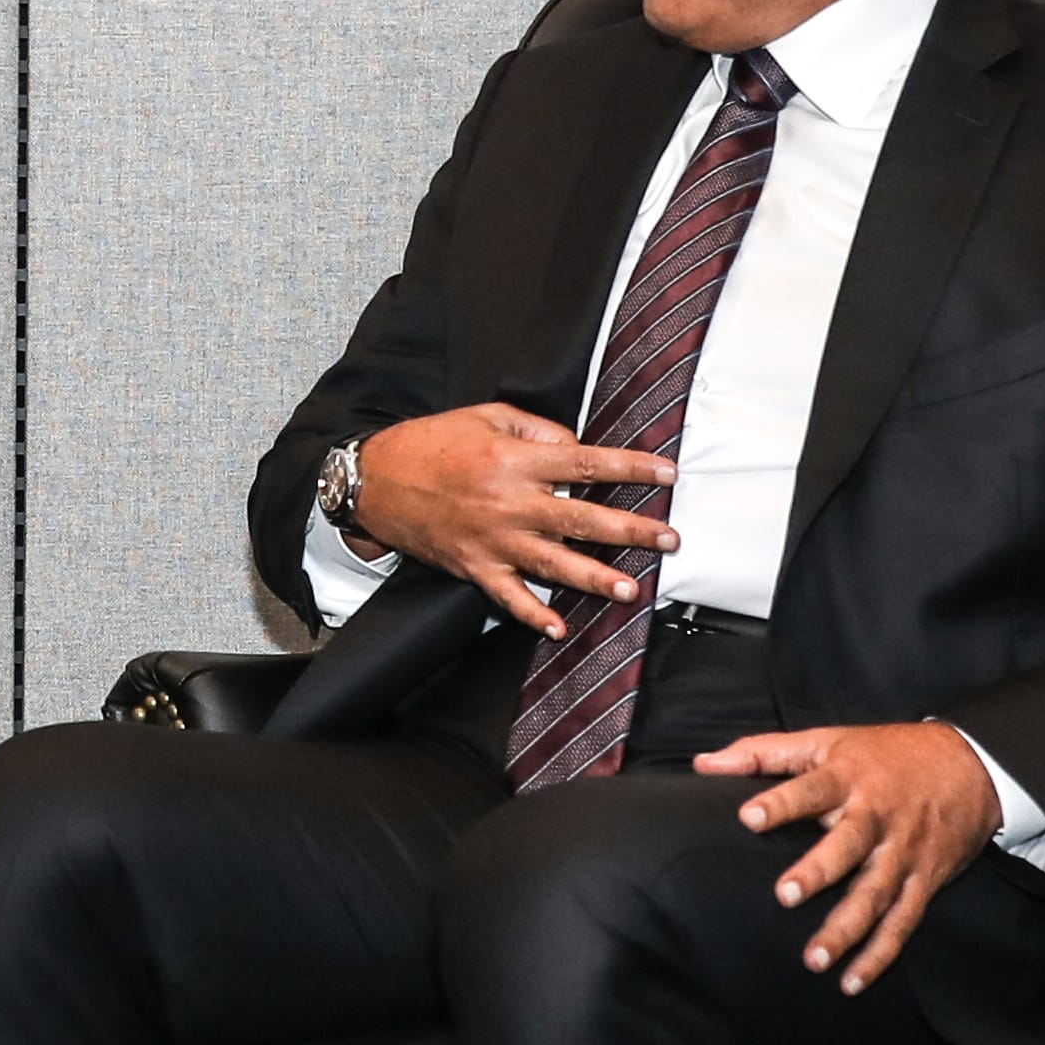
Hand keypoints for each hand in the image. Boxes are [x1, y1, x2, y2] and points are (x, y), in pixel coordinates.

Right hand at [343, 404, 679, 639]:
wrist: (376, 479)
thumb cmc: (431, 444)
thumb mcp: (487, 417)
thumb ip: (538, 429)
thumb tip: (578, 448)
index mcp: (516, 460)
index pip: (587, 463)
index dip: (632, 467)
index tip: (667, 474)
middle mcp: (510, 502)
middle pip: (582, 518)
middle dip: (631, 529)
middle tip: (668, 538)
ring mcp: (493, 539)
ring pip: (554, 563)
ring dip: (594, 578)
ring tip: (629, 588)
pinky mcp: (474, 566)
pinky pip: (508, 596)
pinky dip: (532, 614)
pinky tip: (559, 626)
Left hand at [690, 720, 1001, 990]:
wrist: (973, 766)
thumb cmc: (886, 754)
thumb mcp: (827, 741)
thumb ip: (762, 753)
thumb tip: (703, 763)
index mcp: (849, 778)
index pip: (811, 789)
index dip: (782, 802)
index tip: (748, 817)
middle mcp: (877, 817)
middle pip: (848, 845)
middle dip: (819, 870)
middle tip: (786, 895)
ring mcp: (903, 853)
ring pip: (875, 894)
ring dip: (847, 929)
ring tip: (814, 959)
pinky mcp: (924, 881)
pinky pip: (902, 923)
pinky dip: (880, 955)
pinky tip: (852, 982)